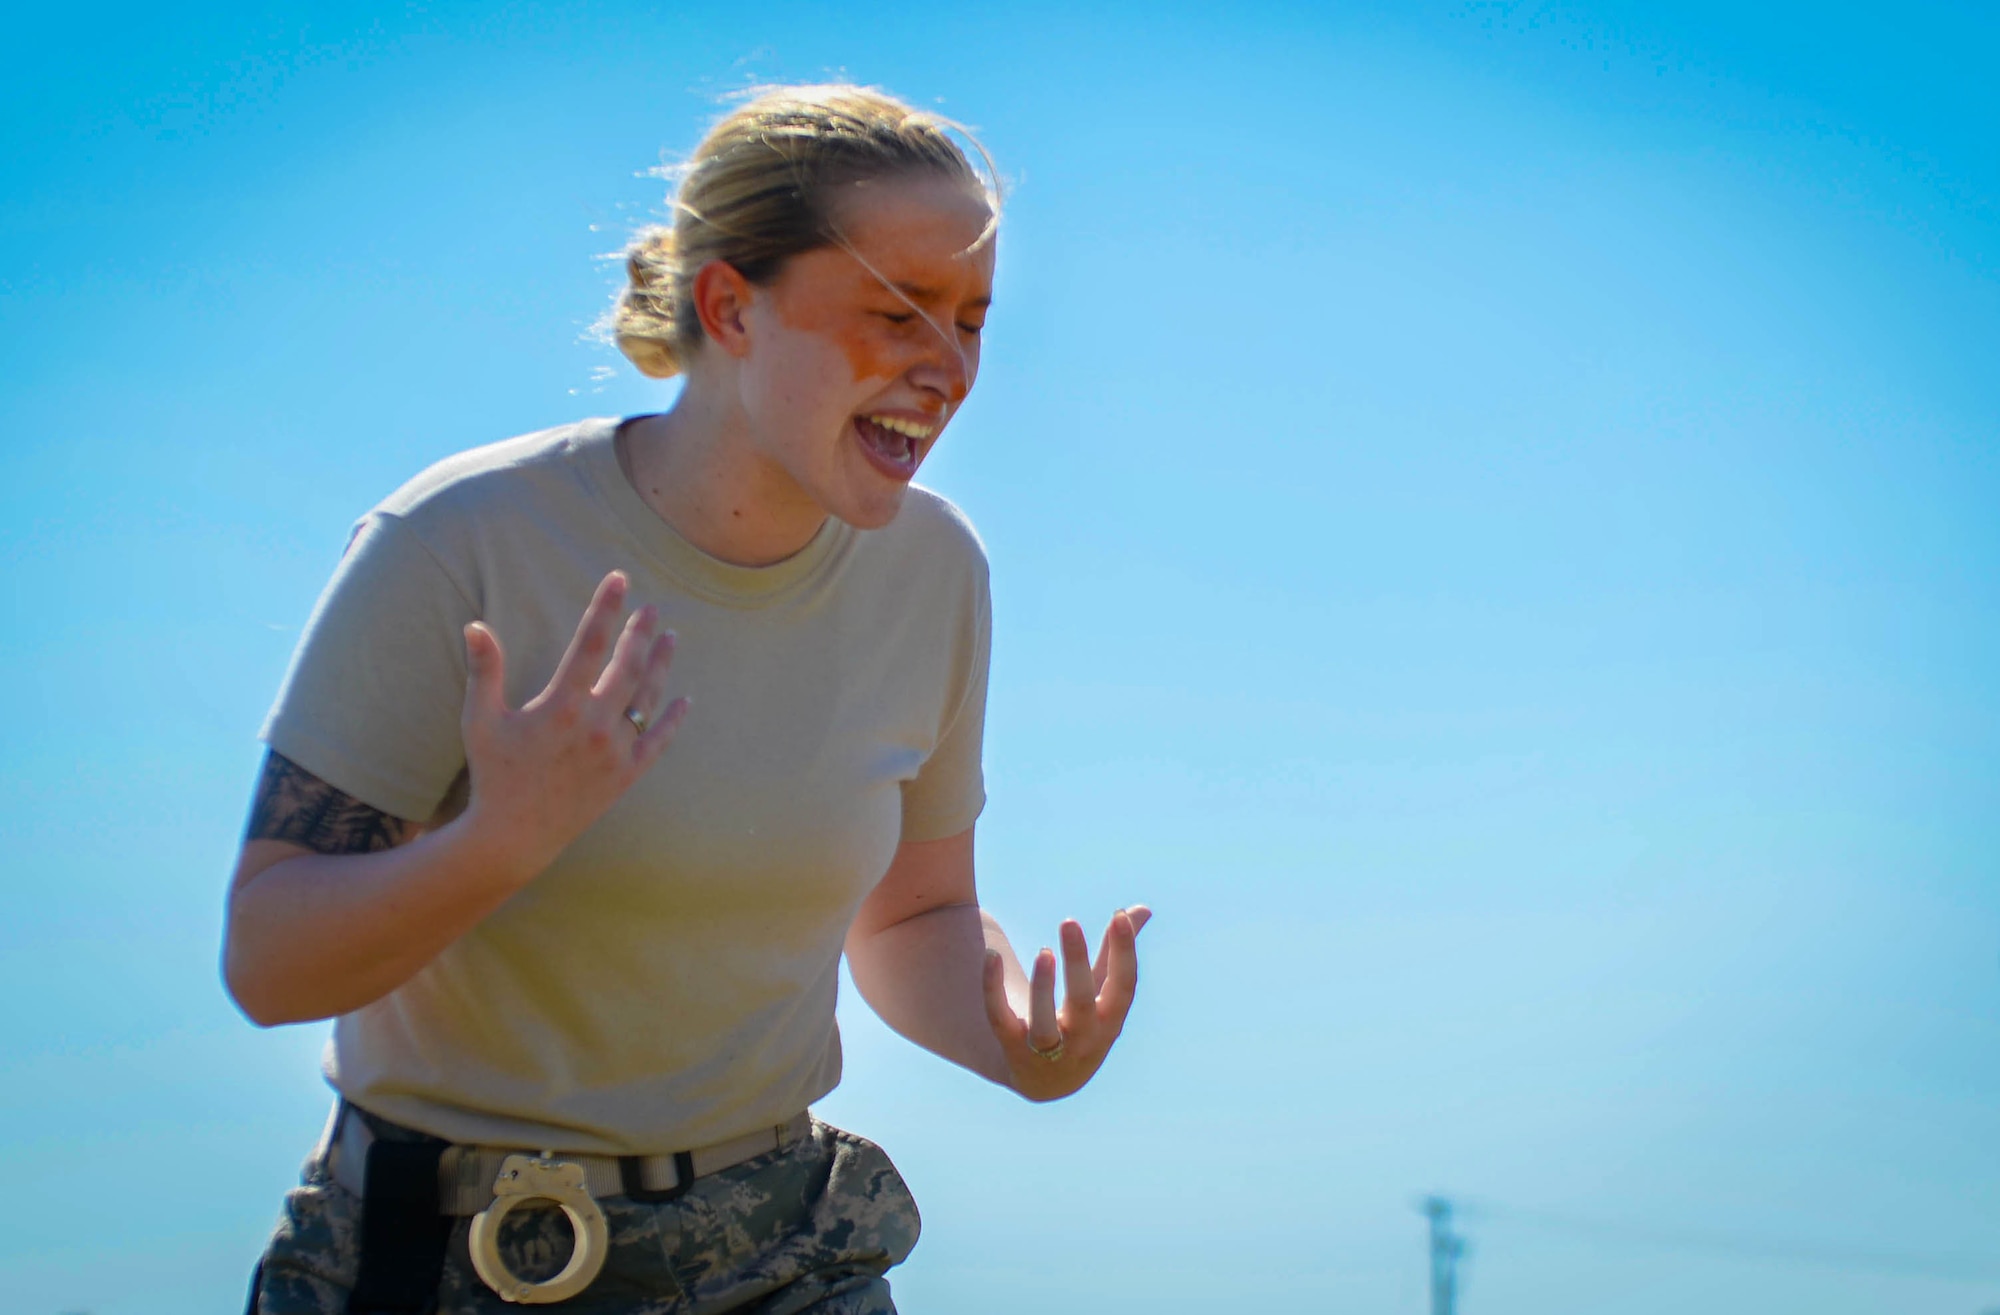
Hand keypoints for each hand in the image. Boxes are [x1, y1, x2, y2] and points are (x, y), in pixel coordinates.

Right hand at [457, 571, 688, 879]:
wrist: (514, 836)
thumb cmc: (493, 773)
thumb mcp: (480, 720)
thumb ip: (484, 671)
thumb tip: (475, 625)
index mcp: (561, 705)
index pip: (590, 642)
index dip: (606, 607)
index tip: (620, 579)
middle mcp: (595, 725)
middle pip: (628, 666)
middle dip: (640, 632)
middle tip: (650, 608)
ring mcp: (615, 752)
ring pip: (647, 698)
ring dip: (661, 665)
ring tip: (670, 638)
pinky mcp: (626, 775)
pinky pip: (658, 742)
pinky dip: (672, 719)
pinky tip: (684, 699)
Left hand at [983, 906, 1151, 1100]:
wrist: (1048, 1082)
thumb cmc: (1081, 1024)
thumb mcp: (1102, 993)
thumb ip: (1116, 952)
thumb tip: (1142, 909)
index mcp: (1109, 1020)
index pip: (1123, 987)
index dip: (1124, 953)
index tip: (1118, 916)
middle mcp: (1082, 1039)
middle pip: (1082, 1003)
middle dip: (1077, 963)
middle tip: (1069, 921)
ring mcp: (1047, 1049)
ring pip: (1043, 1023)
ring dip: (1041, 988)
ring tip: (1042, 951)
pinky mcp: (1012, 1049)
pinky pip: (1001, 1021)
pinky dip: (992, 990)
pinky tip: (990, 957)